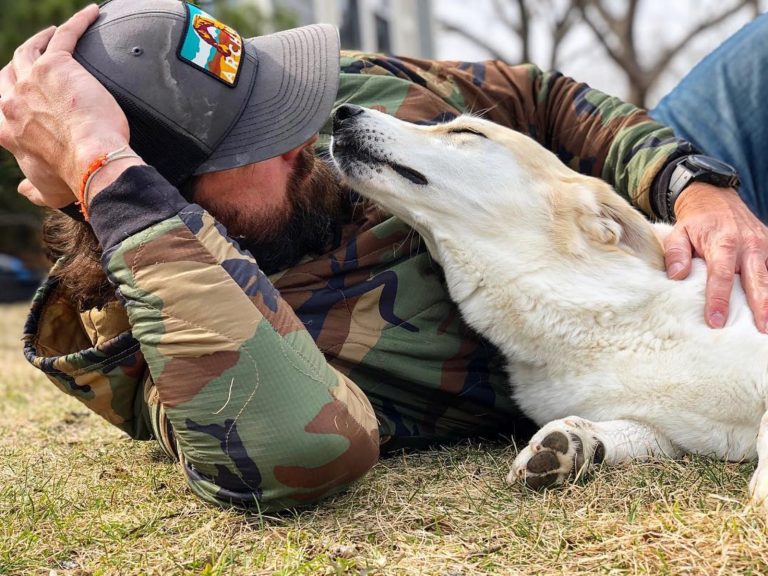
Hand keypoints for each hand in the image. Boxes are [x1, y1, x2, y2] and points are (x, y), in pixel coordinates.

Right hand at [0, 5, 130, 207]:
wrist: (92, 162)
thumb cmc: (73, 179)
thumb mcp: (46, 190)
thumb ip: (32, 189)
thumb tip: (23, 191)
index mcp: (6, 129)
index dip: (6, 96)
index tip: (15, 94)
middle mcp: (12, 101)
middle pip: (8, 71)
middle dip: (19, 63)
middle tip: (35, 57)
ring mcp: (32, 79)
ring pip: (30, 48)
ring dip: (41, 38)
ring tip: (54, 33)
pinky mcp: (58, 65)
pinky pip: (66, 35)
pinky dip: (78, 22)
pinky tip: (92, 13)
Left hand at [663, 182, 767, 331]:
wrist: (714, 197)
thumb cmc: (695, 222)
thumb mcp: (678, 233)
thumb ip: (676, 254)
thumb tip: (677, 276)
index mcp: (723, 242)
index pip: (721, 275)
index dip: (718, 299)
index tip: (715, 321)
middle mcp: (748, 244)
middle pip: (756, 280)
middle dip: (760, 306)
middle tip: (761, 329)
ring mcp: (763, 244)